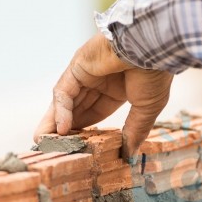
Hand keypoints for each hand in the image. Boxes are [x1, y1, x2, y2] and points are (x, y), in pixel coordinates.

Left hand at [34, 33, 172, 160]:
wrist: (153, 46)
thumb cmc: (155, 74)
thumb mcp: (146, 109)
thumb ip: (134, 131)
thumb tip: (129, 155)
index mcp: (117, 88)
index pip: (96, 111)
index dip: (87, 129)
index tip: (78, 147)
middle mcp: (99, 79)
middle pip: (77, 108)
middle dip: (67, 128)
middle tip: (55, 147)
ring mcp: (86, 72)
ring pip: (66, 102)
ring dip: (55, 122)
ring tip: (45, 143)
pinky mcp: (77, 66)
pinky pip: (64, 92)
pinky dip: (61, 111)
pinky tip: (62, 130)